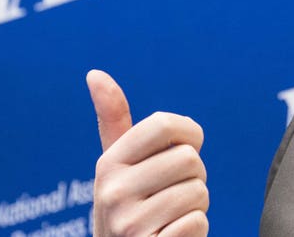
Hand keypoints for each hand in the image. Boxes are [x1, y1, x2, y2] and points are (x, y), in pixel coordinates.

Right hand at [86, 70, 208, 235]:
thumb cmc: (129, 205)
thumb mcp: (117, 166)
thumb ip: (113, 121)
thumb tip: (95, 73)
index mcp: (108, 164)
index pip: (164, 124)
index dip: (189, 134)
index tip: (185, 147)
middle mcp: (112, 192)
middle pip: (190, 159)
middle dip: (193, 177)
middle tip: (172, 193)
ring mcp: (129, 225)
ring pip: (199, 192)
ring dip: (195, 206)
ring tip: (170, 216)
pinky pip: (198, 223)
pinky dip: (195, 231)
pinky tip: (171, 235)